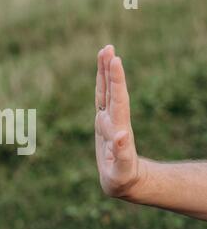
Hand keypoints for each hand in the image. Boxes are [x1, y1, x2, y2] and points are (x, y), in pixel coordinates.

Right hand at [95, 45, 144, 197]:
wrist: (128, 180)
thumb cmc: (122, 179)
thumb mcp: (121, 171)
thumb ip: (122, 154)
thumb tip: (122, 135)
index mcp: (118, 129)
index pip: (118, 100)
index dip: (116, 81)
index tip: (115, 61)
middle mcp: (115, 120)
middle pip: (112, 91)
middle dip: (110, 70)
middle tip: (108, 48)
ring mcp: (109, 121)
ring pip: (106, 92)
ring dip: (105, 73)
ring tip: (105, 52)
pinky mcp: (103, 124)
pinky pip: (101, 100)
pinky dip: (101, 85)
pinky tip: (101, 75)